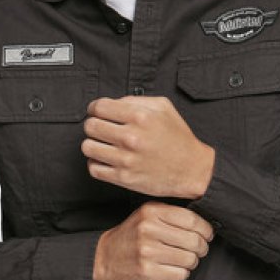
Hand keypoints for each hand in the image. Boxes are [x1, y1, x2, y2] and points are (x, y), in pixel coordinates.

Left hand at [82, 96, 214, 198]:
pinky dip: (96, 163)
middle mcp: (131, 137)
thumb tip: (112, 103)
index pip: (99, 107)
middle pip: (90, 126)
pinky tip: (106, 159)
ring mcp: (126, 160)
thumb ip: (136, 100)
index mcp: (140, 117)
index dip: (95, 108)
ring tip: (103, 144)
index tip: (98, 112)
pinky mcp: (124, 178)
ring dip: (93, 144)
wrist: (191, 169)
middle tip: (101, 128)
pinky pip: (94, 168)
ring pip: (88, 147)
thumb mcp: (164, 108)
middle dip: (93, 125)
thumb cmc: (178, 137)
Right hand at [93, 202, 214, 279]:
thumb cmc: (132, 236)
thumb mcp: (147, 215)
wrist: (104, 257)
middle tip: (199, 250)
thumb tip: (205, 223)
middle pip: (194, 240)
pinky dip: (181, 274)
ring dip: (192, 262)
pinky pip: (180, 274)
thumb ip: (172, 214)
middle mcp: (148, 229)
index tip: (207, 235)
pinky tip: (173, 269)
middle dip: (202, 248)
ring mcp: (147, 251)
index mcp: (151, 211)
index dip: (205, 229)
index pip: (191, 219)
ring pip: (189, 259)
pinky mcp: (147, 271)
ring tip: (184, 260)